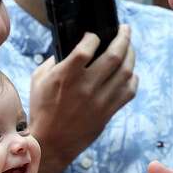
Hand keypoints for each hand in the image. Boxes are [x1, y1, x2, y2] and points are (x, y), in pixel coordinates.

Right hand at [29, 25, 137, 172]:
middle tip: (125, 29)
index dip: (93, 37)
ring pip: (126, 72)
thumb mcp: (39, 79)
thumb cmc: (42, 109)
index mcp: (66, 76)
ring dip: (131, 55)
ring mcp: (100, 100)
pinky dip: (132, 78)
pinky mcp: (108, 112)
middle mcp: (86, 87)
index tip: (93, 35)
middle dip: (123, 37)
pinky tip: (129, 72)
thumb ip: (54, 60)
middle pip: (114, 56)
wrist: (50, 143)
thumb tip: (72, 47)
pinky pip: (129, 91)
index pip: (87, 48)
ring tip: (129, 47)